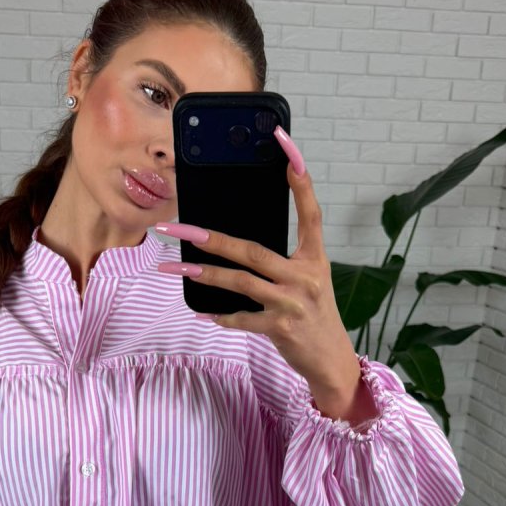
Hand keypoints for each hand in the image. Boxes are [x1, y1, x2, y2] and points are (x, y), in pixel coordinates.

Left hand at [152, 125, 354, 393]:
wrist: (332, 361)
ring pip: (240, 281)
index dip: (299, 178)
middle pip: (252, 249)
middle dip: (211, 237)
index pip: (310, 210)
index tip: (285, 145)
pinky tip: (202, 313)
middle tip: (178, 226)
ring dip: (203, 274)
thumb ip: (283, 262)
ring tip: (173, 266)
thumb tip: (237, 247)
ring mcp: (292, 302)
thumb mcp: (309, 281)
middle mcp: (305, 275)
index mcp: (314, 258)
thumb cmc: (314, 317)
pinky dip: (220, 316)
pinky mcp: (281, 327)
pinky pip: (242, 318)